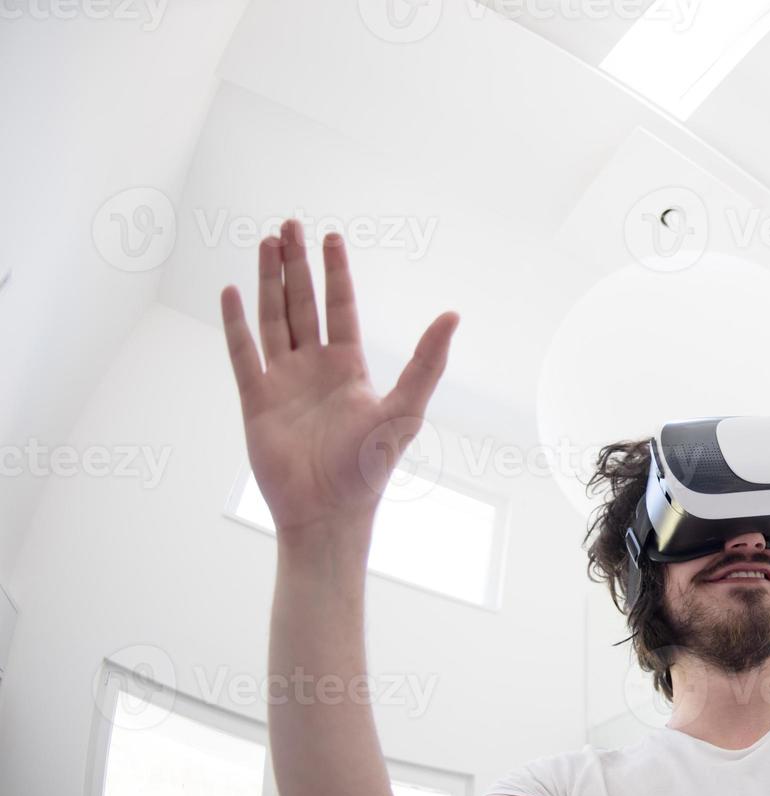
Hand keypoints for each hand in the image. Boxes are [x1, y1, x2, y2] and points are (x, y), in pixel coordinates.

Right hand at [219, 219, 458, 538]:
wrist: (327, 511)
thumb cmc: (369, 467)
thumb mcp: (405, 408)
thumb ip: (427, 361)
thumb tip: (453, 315)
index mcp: (349, 369)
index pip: (341, 308)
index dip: (336, 273)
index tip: (331, 238)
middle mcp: (315, 370)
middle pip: (302, 305)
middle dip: (296, 266)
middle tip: (289, 225)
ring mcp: (283, 383)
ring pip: (273, 320)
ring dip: (268, 283)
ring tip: (264, 243)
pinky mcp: (256, 401)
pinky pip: (243, 354)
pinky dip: (236, 324)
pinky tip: (231, 291)